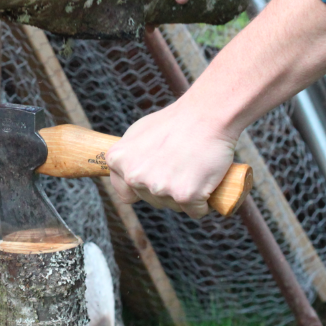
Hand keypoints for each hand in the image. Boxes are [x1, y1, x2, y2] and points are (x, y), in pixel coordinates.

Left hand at [105, 100, 236, 218]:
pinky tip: (206, 182)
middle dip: (168, 190)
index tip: (159, 173)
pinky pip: (196, 211)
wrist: (207, 114)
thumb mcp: (139, 132)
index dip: (145, 187)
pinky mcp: (184, 195)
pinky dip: (204, 203)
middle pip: (153, 201)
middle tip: (182, 164)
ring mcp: (158, 187)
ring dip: (186, 196)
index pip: (127, 194)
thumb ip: (128, 156)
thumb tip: (126, 174)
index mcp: (118, 161)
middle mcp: (134, 176)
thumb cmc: (176, 121)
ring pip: (174, 207)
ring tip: (193, 168)